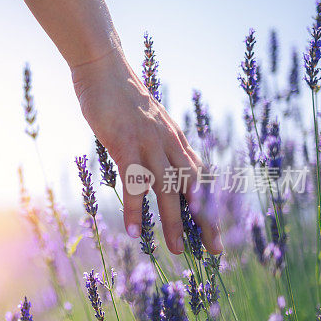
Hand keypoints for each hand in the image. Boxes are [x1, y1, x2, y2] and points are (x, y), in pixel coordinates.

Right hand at [72, 48, 222, 255]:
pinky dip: (135, 209)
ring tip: (174, 249)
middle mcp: (170, 144)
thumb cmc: (121, 97)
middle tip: (211, 251)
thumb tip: (154, 169)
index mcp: (176, 140)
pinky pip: (134, 183)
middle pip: (194, 189)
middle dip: (205, 221)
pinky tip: (133, 231)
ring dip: (173, 221)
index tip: (216, 232)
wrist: (104, 69)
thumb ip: (155, 145)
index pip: (201, 179)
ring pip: (168, 189)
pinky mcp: (126, 144)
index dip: (211, 207)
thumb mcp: (148, 123)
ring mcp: (150, 144)